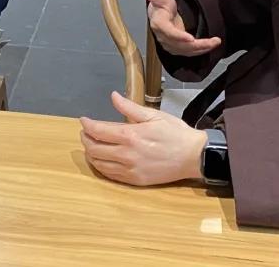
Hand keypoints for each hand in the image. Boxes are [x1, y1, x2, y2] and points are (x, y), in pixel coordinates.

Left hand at [80, 92, 206, 185]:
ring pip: (99, 164)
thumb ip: (130, 108)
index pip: (99, 131)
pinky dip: (101, 167)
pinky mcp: (136, 180)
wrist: (194, 157)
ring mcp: (131, 170)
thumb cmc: (175, 133)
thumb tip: (113, 96)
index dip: (87, 125)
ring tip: (91, 145)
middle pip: (94, 148)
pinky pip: (111, 175)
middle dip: (86, 139)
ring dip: (91, 154)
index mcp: (131, 135)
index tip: (84, 120)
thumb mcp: (154, 115)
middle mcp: (127, 154)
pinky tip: (101, 160)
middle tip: (86, 132)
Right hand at [143, 0, 221, 56]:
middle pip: (180, 45)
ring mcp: (170, 44)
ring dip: (203, 48)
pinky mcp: (177, 49)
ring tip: (216, 42)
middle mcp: (163, 37)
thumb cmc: (163, 6)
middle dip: (198, 44)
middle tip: (213, 41)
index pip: (168, 32)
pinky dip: (201, 50)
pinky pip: (190, 52)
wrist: (162, 14)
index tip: (191, 38)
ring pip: (187, 50)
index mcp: (158, 24)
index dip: (179, 36)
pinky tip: (211, 46)